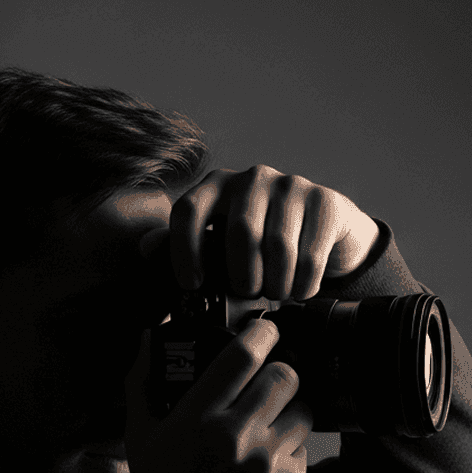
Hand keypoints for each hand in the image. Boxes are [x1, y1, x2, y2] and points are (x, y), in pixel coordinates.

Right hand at [122, 317, 311, 472]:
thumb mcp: (141, 438)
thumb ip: (143, 383)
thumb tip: (150, 337)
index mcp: (198, 419)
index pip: (242, 356)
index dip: (261, 332)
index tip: (267, 329)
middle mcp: (236, 437)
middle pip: (285, 375)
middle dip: (280, 373)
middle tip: (270, 382)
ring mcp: (267, 462)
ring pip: (304, 409)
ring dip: (290, 410)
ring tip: (270, 424)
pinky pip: (304, 447)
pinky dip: (290, 449)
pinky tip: (267, 462)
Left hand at [165, 165, 380, 300]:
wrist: (325, 228)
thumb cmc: (262, 241)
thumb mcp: (221, 242)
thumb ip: (185, 247)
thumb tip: (146, 248)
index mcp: (217, 185)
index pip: (188, 211)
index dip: (184, 251)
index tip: (192, 285)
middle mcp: (251, 178)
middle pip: (239, 232)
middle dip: (242, 275)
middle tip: (248, 294)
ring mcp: (290, 185)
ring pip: (277, 246)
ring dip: (276, 283)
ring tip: (276, 294)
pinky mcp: (324, 200)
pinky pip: (309, 253)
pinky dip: (303, 283)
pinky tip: (300, 289)